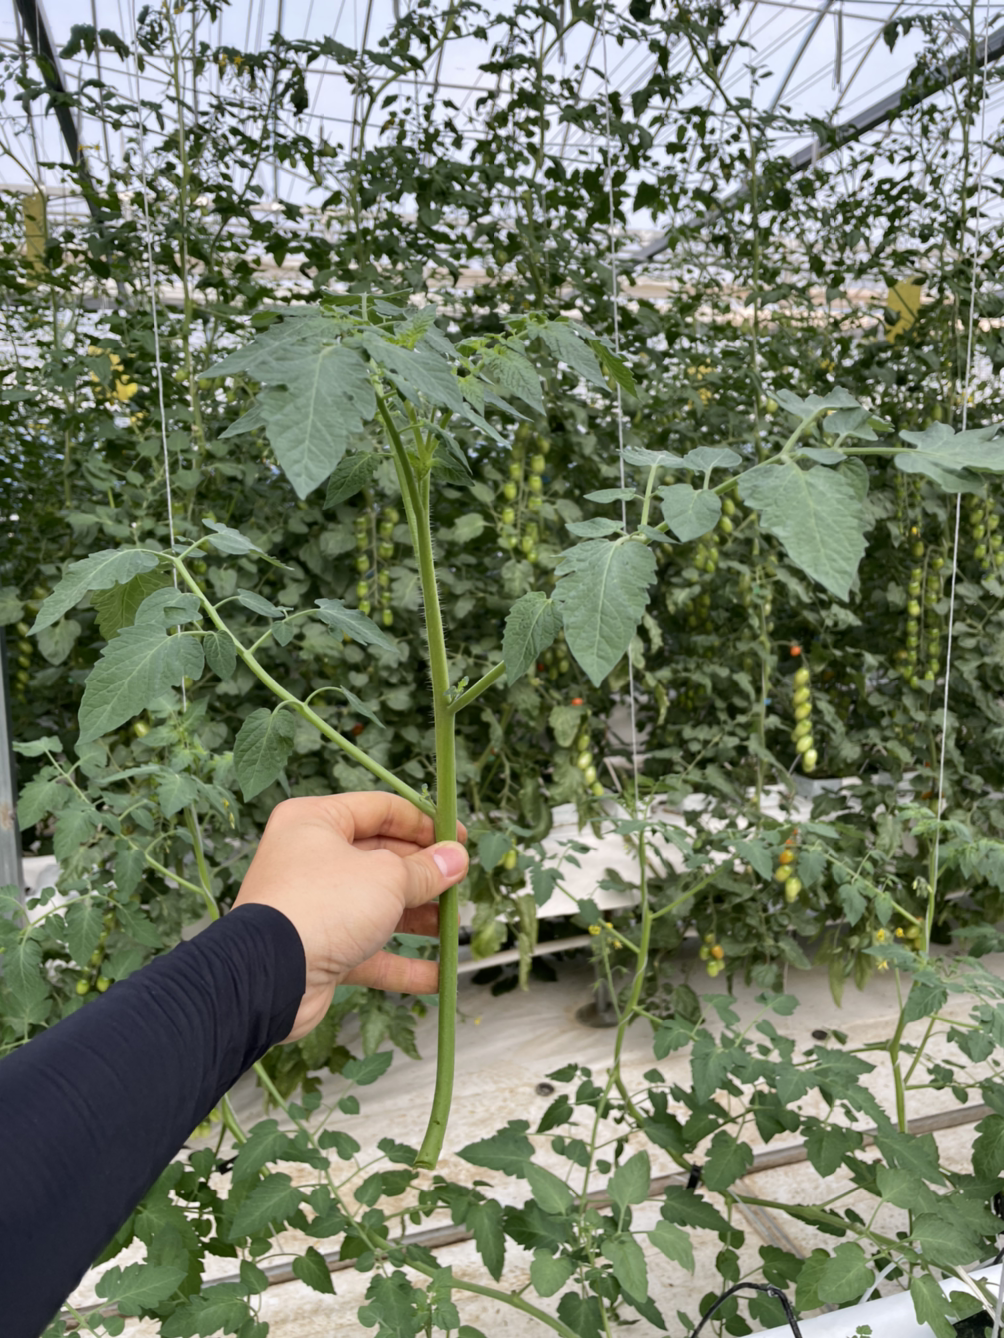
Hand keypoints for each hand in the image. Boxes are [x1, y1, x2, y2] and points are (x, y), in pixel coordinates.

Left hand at [233, 793, 467, 1041]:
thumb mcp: (387, 877)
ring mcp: (314, 906)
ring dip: (418, 918)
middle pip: (381, 858)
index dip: (423, 822)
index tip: (459, 839)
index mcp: (316, 821)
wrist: (268, 977)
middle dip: (424, 874)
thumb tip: (456, 860)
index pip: (380, 809)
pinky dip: (402, 962)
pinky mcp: (318, 949)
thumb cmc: (323, 905)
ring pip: (377, 906)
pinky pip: (368, 951)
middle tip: (460, 883)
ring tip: (454, 925)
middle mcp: (311, 859)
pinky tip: (438, 975)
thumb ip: (425, 869)